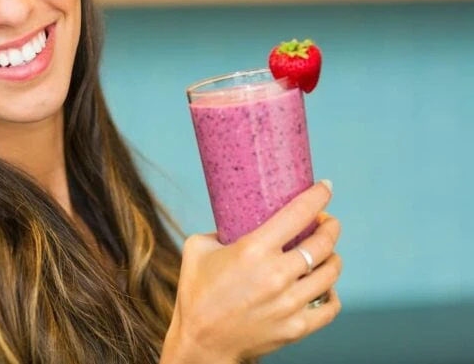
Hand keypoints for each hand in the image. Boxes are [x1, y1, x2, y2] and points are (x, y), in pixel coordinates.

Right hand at [159, 181, 341, 363]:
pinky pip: (330, 306)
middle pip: (323, 243)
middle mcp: (276, 275)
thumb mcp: (197, 249)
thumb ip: (220, 230)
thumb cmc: (196, 292)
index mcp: (253, 250)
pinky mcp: (296, 327)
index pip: (298, 214)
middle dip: (330, 226)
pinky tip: (323, 286)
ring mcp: (289, 303)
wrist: (201, 342)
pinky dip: (331, 292)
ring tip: (326, 253)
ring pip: (330, 272)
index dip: (318, 197)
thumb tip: (235, 220)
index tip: (326, 187)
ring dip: (332, 257)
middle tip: (327, 222)